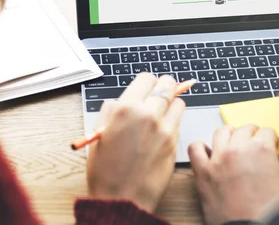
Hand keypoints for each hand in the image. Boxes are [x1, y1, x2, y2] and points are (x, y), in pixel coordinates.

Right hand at [86, 73, 184, 212]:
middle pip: (168, 85)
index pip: (147, 78)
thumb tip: (118, 102)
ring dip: (172, 104)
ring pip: (179, 101)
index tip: (145, 88)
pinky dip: (174, 121)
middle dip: (164, 87)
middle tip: (158, 94)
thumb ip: (110, 112)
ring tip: (161, 114)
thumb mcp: (98, 135)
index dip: (146, 83)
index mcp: (126, 109)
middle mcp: (148, 114)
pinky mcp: (175, 143)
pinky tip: (162, 131)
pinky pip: (179, 122)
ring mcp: (164, 129)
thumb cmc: (105, 171)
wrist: (122, 200)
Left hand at [189, 125, 278, 224]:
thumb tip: (269, 160)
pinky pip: (195, 149)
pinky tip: (208, 152)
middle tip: (253, 143)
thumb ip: (275, 164)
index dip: (270, 138)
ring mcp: (218, 159)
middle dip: (251, 135)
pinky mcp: (203, 172)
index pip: (266, 132)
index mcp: (261, 149)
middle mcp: (238, 149)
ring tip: (232, 143)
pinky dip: (201, 148)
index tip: (269, 142)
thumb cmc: (270, 211)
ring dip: (229, 135)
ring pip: (221, 132)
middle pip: (244, 129)